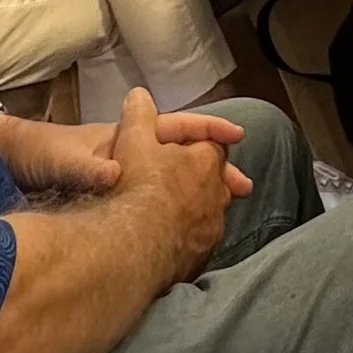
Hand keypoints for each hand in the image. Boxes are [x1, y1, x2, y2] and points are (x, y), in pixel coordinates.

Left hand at [0, 101, 249, 198]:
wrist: (7, 164)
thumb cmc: (34, 154)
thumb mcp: (60, 160)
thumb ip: (88, 166)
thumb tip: (116, 172)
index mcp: (122, 138)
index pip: (173, 127)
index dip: (206, 130)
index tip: (236, 138)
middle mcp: (127, 155)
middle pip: (179, 157)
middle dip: (213, 168)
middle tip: (244, 187)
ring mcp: (122, 179)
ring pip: (170, 182)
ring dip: (198, 191)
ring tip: (226, 210)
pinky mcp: (112, 202)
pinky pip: (154, 202)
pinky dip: (176, 211)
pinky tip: (186, 231)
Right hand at [113, 86, 247, 284]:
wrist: (135, 245)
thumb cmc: (136, 185)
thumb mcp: (132, 139)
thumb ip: (138, 114)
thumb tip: (139, 94)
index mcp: (205, 162)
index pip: (213, 146)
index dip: (204, 144)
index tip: (197, 147)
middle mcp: (217, 195)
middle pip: (220, 182)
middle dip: (210, 179)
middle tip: (198, 182)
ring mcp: (212, 229)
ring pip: (213, 215)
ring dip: (202, 210)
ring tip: (183, 213)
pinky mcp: (201, 258)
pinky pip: (200, 244)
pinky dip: (191, 239)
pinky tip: (174, 242)